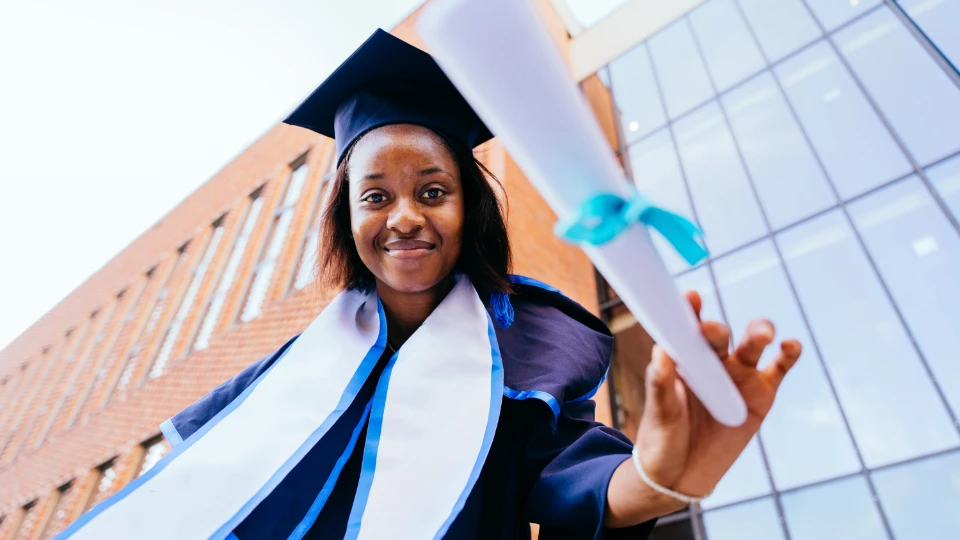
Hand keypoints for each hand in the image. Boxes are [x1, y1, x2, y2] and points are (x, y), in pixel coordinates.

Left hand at [605, 290, 801, 524]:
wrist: (681, 476)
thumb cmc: (662, 439)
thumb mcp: (659, 413)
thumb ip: (661, 383)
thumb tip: (660, 350)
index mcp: (682, 360)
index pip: (685, 329)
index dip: (688, 312)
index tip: (690, 297)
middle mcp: (711, 361)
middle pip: (718, 336)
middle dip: (718, 330)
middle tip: (714, 332)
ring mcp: (738, 375)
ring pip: (752, 345)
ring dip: (758, 333)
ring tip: (762, 334)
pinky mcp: (761, 394)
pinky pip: (777, 369)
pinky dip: (787, 354)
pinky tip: (790, 346)